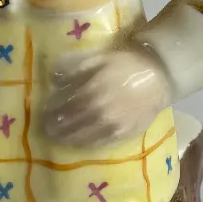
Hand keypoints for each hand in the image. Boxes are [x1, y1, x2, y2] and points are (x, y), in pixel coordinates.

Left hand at [43, 43, 172, 147]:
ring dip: (69, 139)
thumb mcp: (98, 58)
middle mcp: (100, 112)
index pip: (64, 108)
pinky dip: (87, 144)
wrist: (159, 74)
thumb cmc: (125, 63)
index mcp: (91, 91)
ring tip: (60, 138)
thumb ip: (74, 67)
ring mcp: (113, 126)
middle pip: (72, 125)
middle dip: (57, 129)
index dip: (52, 113)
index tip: (43, 115)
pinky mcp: (125, 133)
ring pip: (84, 137)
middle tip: (48, 130)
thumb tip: (54, 79)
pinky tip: (81, 142)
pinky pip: (101, 143)